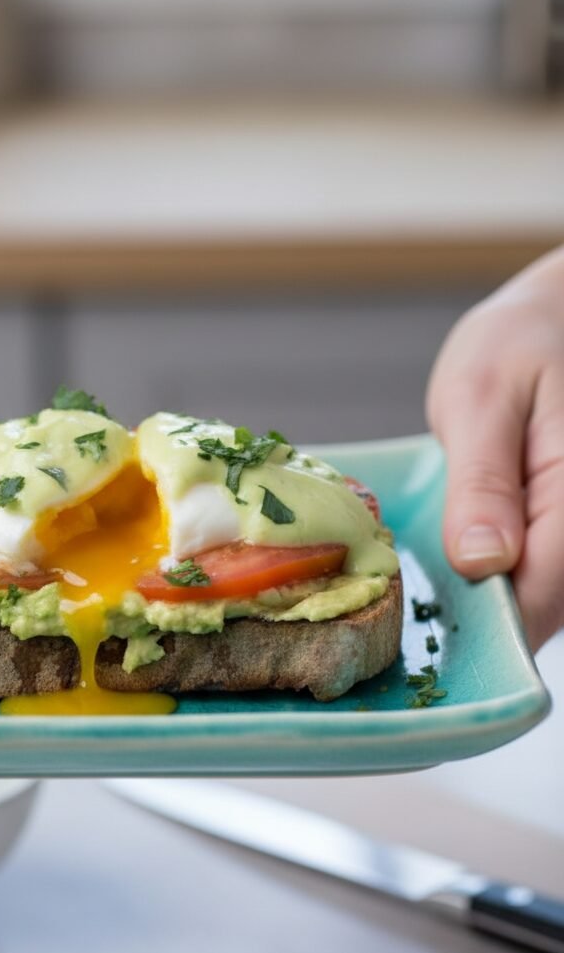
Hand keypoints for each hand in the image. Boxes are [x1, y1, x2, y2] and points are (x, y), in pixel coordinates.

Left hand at [426, 248, 563, 649]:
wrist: (549, 322)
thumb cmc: (517, 347)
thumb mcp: (482, 399)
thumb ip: (484, 482)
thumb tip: (483, 561)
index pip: (543, 590)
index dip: (485, 621)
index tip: (422, 629)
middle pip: (543, 604)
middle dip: (478, 615)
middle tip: (404, 608)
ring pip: (538, 596)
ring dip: (482, 599)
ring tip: (421, 582)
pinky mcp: (559, 530)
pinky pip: (531, 573)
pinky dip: (489, 577)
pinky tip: (449, 561)